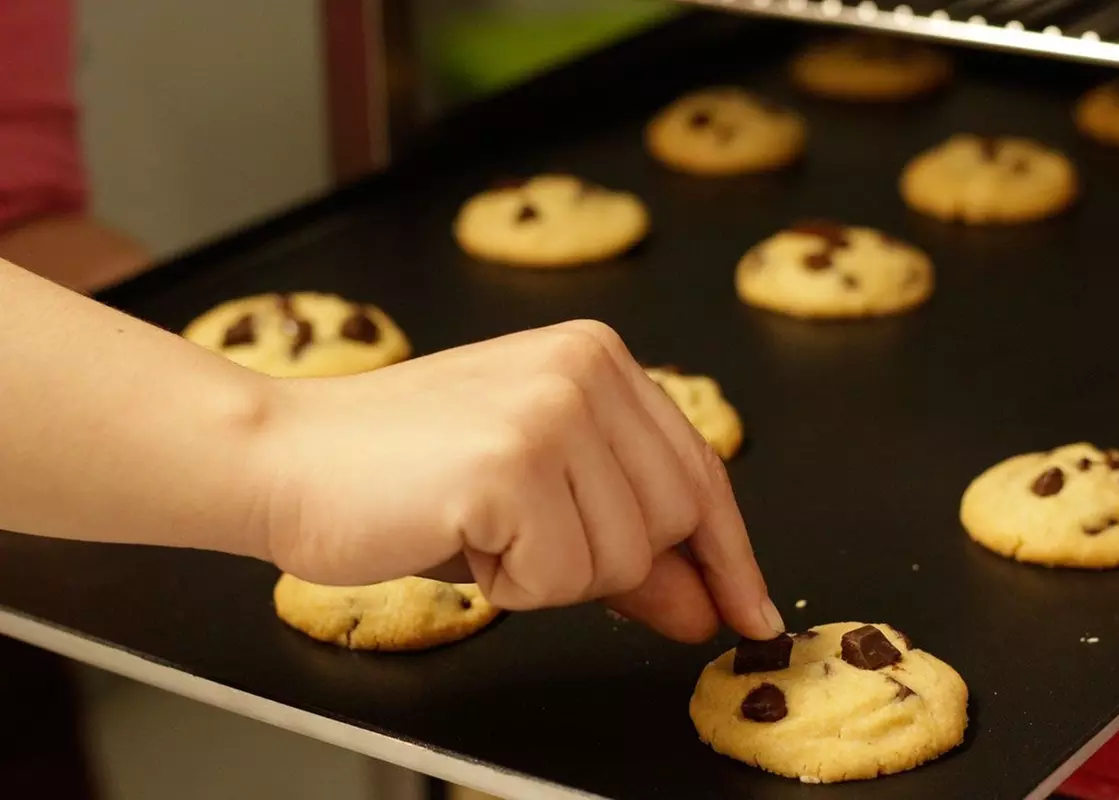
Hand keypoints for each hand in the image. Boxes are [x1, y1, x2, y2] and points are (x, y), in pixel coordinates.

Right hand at [252, 320, 782, 642]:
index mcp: (598, 358)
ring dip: (547, 573)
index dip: (725, 551)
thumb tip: (711, 603)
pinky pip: (558, 579)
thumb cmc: (402, 473)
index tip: (745, 608)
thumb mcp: (538, 497)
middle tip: (518, 534)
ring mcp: (551, 411)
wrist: (283, 457)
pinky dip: (508, 585)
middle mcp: (585, 369)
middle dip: (602, 562)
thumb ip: (631, 546)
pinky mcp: (511, 464)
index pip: (699, 470)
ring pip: (620, 559)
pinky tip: (456, 533)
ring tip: (478, 524)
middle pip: (671, 521)